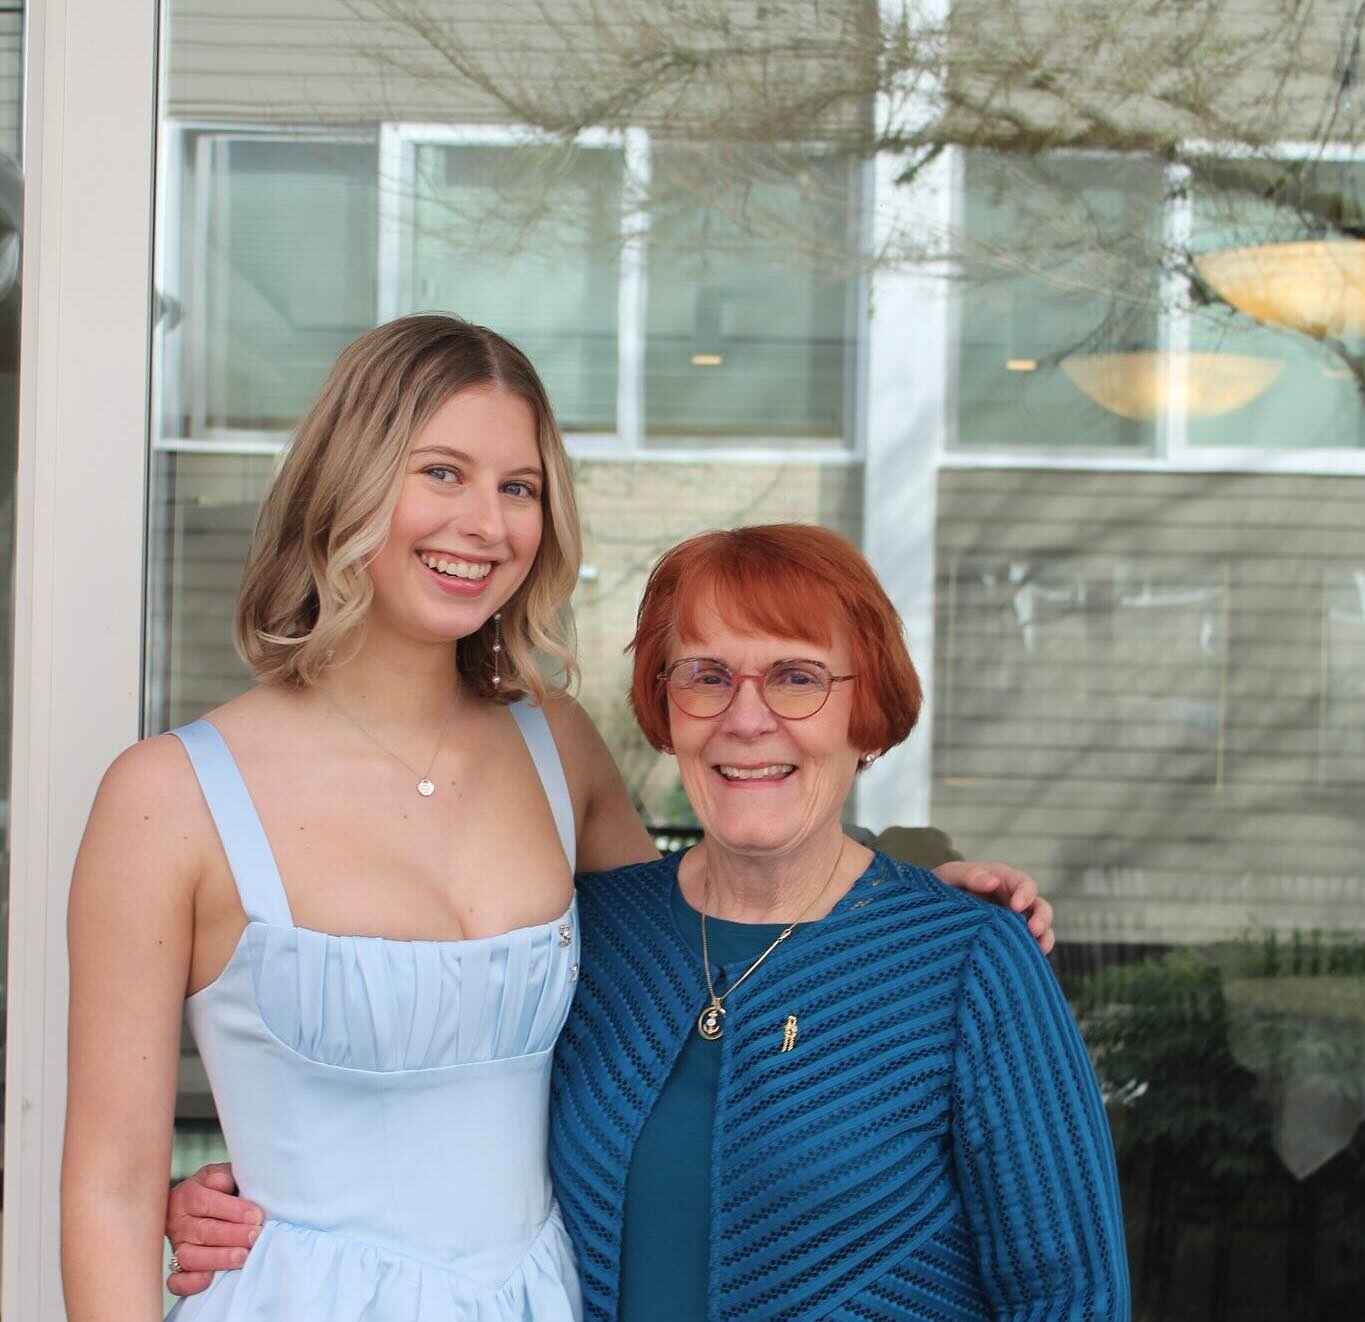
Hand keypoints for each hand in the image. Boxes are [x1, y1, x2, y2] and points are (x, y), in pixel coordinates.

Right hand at [165, 1162, 262, 1296]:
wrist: (201, 1204)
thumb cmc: (218, 1189)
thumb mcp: (220, 1175)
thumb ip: (222, 1175)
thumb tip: (223, 1182)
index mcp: (186, 1195)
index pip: (206, 1202)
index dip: (232, 1210)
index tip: (256, 1216)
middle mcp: (178, 1222)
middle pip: (203, 1231)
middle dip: (232, 1235)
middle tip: (254, 1236)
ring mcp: (176, 1247)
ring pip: (191, 1257)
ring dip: (218, 1258)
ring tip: (242, 1256)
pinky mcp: (177, 1269)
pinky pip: (176, 1281)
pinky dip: (190, 1283)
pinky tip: (209, 1280)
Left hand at [932, 861, 1055, 954]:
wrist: (929, 913)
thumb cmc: (941, 889)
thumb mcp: (950, 876)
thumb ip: (969, 875)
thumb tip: (993, 882)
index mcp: (1002, 880)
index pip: (1024, 884)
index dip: (1025, 893)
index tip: (1016, 906)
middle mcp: (1012, 901)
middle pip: (1039, 907)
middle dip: (1041, 918)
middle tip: (1032, 929)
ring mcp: (1012, 923)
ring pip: (1040, 930)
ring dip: (1043, 938)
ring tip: (1038, 948)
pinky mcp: (1008, 942)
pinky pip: (1027, 948)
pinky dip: (1033, 954)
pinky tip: (1027, 961)